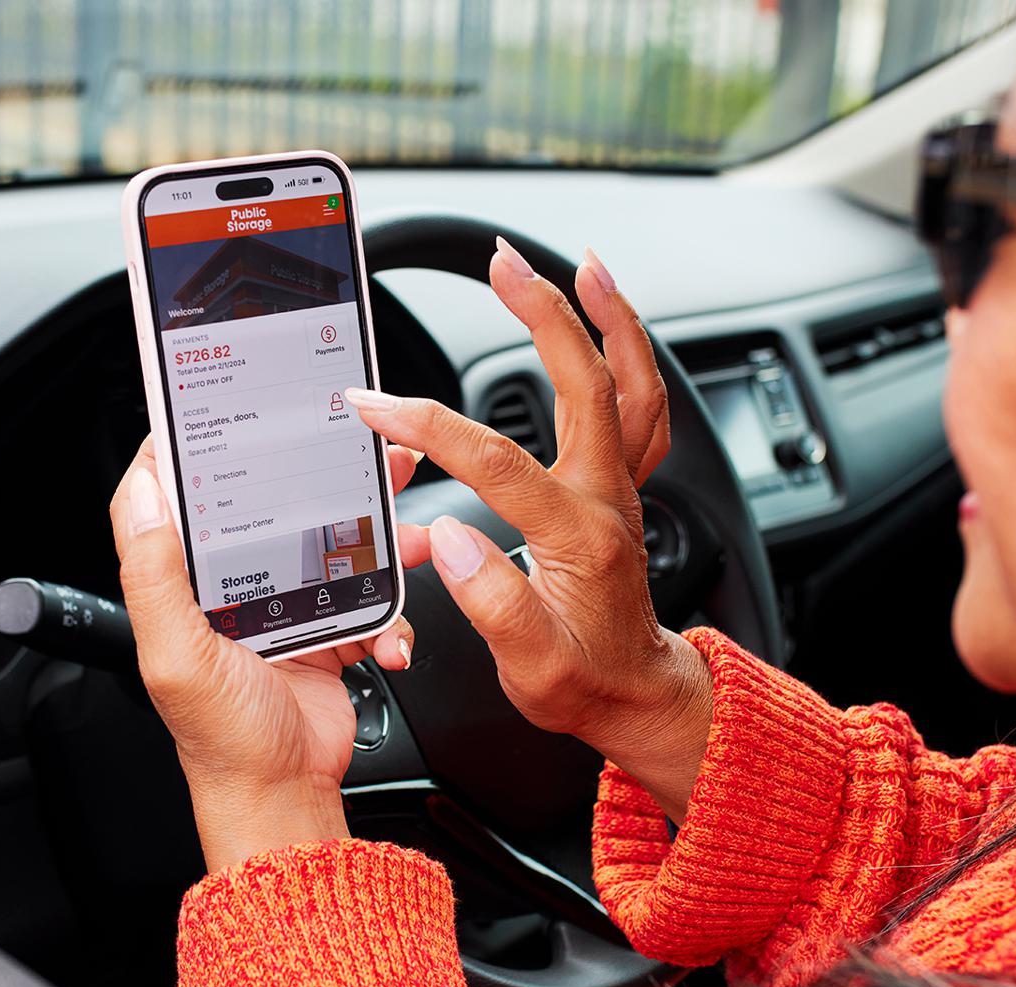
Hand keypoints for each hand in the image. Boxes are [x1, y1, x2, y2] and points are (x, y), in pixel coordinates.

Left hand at [108, 437, 425, 869]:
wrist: (284, 797)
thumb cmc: (221, 740)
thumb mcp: (175, 653)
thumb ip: (155, 571)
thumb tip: (145, 490)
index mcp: (185, 581)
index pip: (178, 492)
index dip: (198, 443)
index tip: (230, 403)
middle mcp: (233, 585)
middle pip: (275, 502)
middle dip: (322, 471)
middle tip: (363, 444)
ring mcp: (287, 604)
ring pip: (336, 541)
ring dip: (380, 534)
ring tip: (414, 530)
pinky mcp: (331, 630)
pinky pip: (369, 599)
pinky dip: (392, 613)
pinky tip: (394, 635)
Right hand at [344, 239, 712, 821]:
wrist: (636, 694)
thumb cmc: (581, 682)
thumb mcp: (531, 669)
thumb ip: (492, 603)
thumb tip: (448, 538)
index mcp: (577, 538)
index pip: (498, 463)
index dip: (431, 426)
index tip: (375, 404)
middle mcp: (608, 499)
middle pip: (585, 385)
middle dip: (542, 315)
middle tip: (504, 264)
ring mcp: (623, 488)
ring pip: (631, 383)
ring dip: (608, 317)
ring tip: (581, 264)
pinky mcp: (625, 486)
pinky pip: (640, 405)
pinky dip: (627, 353)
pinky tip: (605, 322)